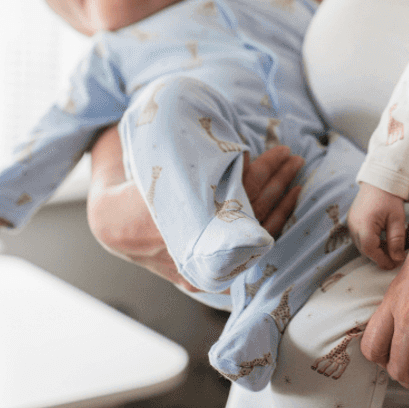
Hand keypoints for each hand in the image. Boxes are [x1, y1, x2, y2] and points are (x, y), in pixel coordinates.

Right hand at [86, 128, 301, 291]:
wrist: (112, 225)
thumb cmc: (132, 186)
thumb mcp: (151, 159)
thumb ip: (184, 151)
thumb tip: (228, 137)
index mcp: (167, 222)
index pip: (228, 197)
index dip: (258, 173)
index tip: (275, 152)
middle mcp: (185, 249)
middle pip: (245, 212)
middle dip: (274, 181)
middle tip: (292, 156)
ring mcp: (199, 265)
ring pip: (252, 231)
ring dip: (280, 198)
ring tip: (295, 171)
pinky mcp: (211, 271)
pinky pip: (252, 247)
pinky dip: (275, 220)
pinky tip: (291, 198)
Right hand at [348, 183, 407, 268]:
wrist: (379, 180)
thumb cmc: (389, 197)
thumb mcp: (397, 219)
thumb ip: (397, 240)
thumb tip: (398, 259)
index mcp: (364, 224)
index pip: (370, 250)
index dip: (383, 259)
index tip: (396, 263)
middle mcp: (353, 225)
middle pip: (365, 249)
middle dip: (380, 256)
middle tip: (396, 258)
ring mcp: (350, 223)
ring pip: (362, 245)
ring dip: (376, 250)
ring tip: (391, 248)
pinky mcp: (352, 221)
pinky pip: (360, 238)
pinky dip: (371, 242)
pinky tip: (383, 239)